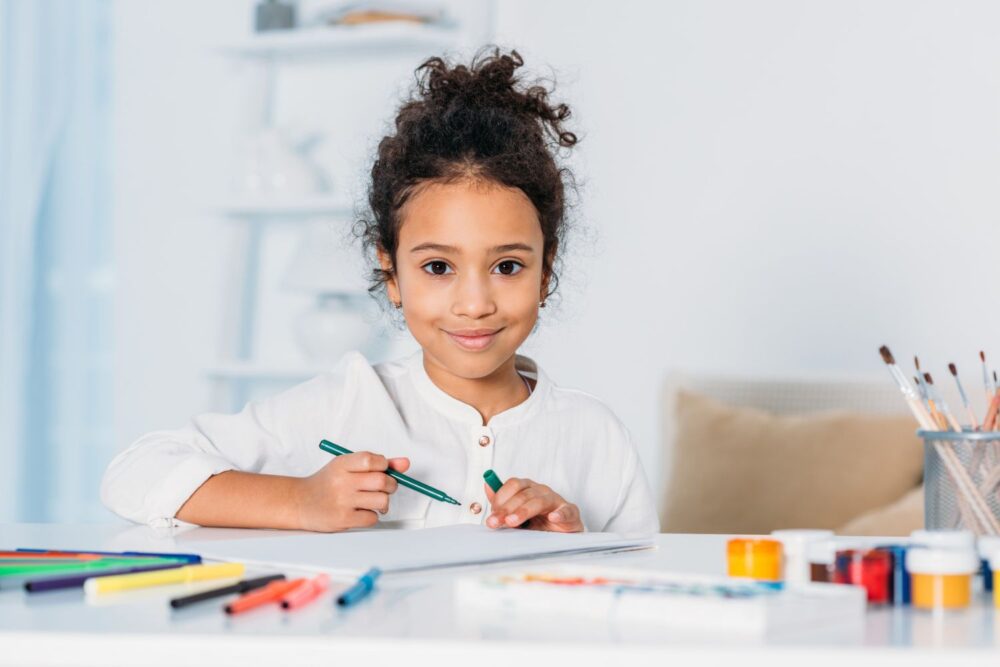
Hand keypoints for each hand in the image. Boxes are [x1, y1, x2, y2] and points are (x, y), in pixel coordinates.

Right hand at [294, 451, 408, 531]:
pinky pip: (372, 518)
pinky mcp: (343, 520)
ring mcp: (342, 502)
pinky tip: (361, 512)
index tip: (382, 469)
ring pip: (382, 501)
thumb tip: (405, 463)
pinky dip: (372, 516)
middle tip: (384, 487)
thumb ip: (377, 464)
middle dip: (390, 485)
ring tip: (373, 501)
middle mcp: (341, 482)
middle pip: (382, 481)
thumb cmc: (328, 483)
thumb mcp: (347, 467)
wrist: (300, 503)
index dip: (384, 465)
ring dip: (383, 502)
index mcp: (342, 464)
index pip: (372, 460)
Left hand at [484, 477, 582, 532]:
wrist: (560, 534)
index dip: (500, 498)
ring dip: (523, 511)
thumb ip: (502, 502)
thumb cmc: (537, 522)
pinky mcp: (570, 512)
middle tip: (496, 522)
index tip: (492, 515)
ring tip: (512, 522)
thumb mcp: (515, 513)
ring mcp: (556, 500)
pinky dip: (560, 514)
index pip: (513, 485)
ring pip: (539, 501)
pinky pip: (566, 511)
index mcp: (528, 488)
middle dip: (506, 508)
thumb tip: (487, 485)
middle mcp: (541, 490)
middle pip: (523, 494)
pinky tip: (552, 518)